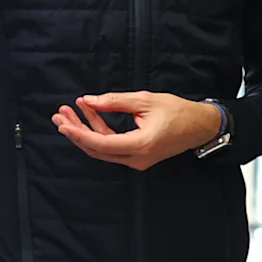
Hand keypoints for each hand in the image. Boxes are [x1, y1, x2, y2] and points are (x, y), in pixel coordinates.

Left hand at [52, 91, 221, 169]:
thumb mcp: (145, 101)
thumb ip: (114, 102)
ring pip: (102, 149)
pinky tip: (89, 115)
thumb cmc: (178, 111)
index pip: (101, 143)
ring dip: (85, 131)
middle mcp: (136, 158)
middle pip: (97, 149)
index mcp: (140, 145)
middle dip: (76, 131)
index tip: (63, 123)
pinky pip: (112, 148)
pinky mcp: (137, 156)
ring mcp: (137, 160)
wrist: (200, 126)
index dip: (79, 133)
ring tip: (69, 113)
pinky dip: (98, 132)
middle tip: (60, 115)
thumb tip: (89, 101)